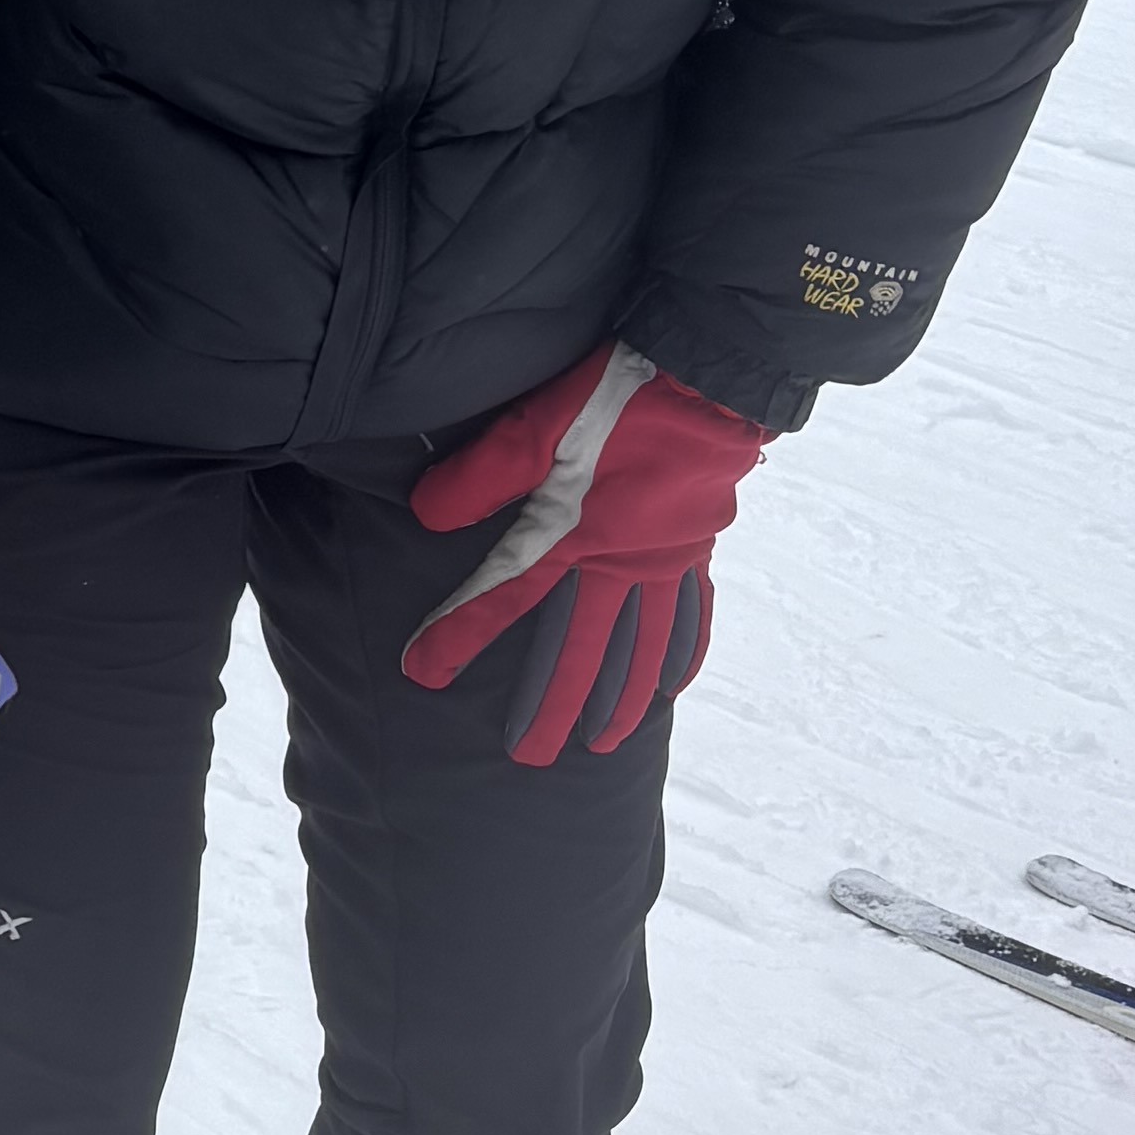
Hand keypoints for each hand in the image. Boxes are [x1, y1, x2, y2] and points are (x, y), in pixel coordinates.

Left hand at [401, 343, 767, 763]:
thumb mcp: (536, 424)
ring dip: (620, 700)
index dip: (459, 636)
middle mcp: (620, 563)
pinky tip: (669, 690)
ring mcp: (665, 562)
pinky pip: (692, 618)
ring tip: (601, 744)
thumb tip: (425, 515)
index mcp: (572, 535)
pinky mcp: (698, 549)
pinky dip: (680, 658)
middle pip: (581, 650)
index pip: (503, 597)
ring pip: (641, 649)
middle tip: (528, 758)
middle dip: (551, 705)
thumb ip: (480, 475)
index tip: (422, 674)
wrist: (713, 375)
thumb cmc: (620, 395)